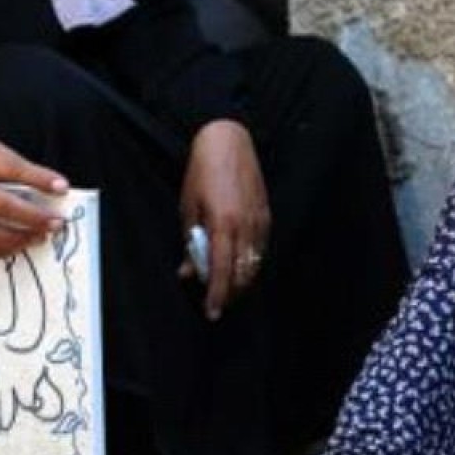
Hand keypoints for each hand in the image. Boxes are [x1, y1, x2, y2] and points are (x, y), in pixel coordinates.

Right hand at [0, 131, 68, 257]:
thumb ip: (5, 161)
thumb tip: (40, 184)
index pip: (9, 169)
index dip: (38, 179)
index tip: (62, 188)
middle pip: (1, 206)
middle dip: (34, 217)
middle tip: (55, 222)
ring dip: (18, 239)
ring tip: (38, 237)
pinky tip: (14, 246)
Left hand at [178, 119, 270, 320]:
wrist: (228, 142)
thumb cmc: (202, 174)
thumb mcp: (188, 209)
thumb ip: (191, 244)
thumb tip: (187, 273)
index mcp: (222, 224)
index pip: (221, 271)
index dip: (216, 295)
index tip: (211, 313)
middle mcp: (245, 226)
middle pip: (241, 274)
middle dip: (230, 294)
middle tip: (217, 303)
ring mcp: (259, 221)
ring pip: (254, 264)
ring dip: (241, 282)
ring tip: (227, 289)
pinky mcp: (266, 216)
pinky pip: (260, 249)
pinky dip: (250, 264)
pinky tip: (239, 267)